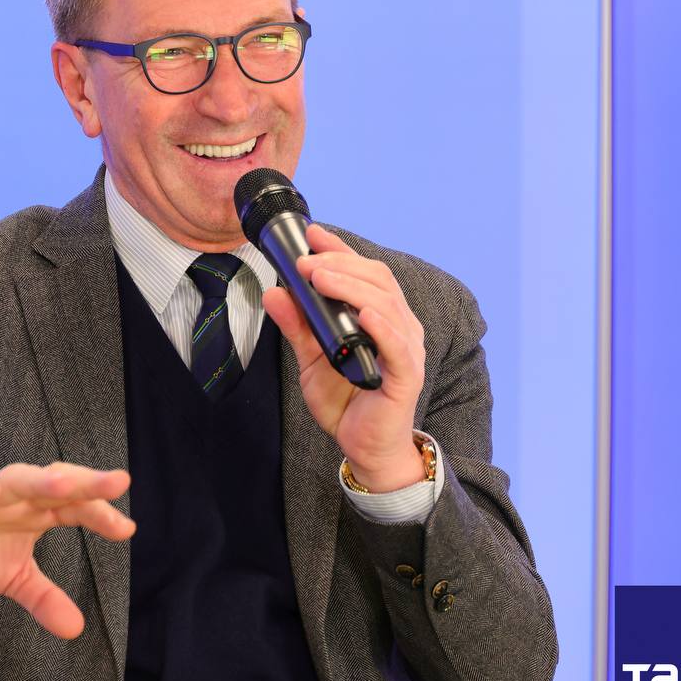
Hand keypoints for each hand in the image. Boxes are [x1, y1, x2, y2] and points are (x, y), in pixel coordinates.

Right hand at [0, 462, 132, 638]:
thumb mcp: (14, 577)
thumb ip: (45, 598)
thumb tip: (76, 629)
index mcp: (40, 510)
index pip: (77, 508)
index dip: (101, 515)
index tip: (126, 529)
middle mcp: (22, 494)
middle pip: (59, 483)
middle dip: (88, 482)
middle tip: (119, 480)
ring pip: (19, 478)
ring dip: (41, 480)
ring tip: (64, 483)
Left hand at [261, 224, 427, 491]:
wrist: (365, 447)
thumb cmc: (346, 400)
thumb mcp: (311, 359)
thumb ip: (296, 326)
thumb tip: (274, 292)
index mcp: (378, 315)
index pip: (364, 271)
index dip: (340, 249)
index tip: (311, 233)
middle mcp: (397, 325)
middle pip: (376, 280)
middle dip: (340, 264)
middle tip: (305, 261)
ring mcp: (405, 349)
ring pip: (385, 304)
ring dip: (352, 287)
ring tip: (321, 278)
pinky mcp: (407, 376)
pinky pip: (398, 346)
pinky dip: (382, 326)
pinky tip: (363, 313)